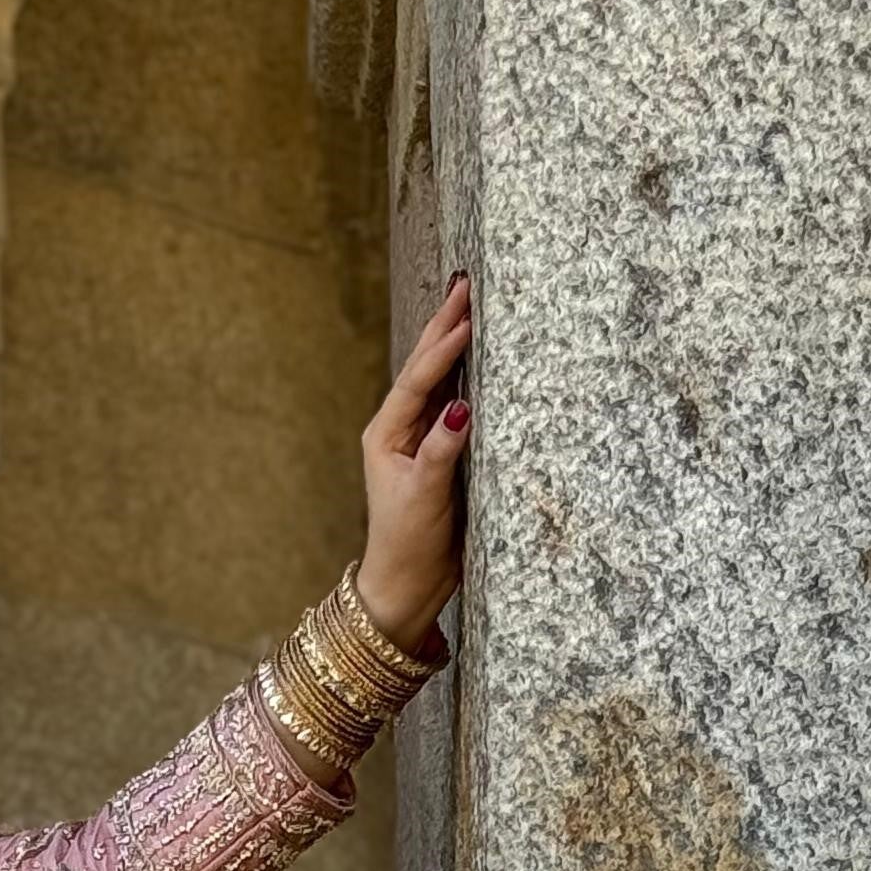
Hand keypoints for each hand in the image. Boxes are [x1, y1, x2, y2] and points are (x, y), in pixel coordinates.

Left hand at [354, 271, 471, 653]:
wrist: (409, 585)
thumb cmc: (409, 544)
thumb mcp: (425, 497)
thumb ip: (442, 450)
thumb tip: (460, 408)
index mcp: (387, 434)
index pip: (419, 378)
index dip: (444, 345)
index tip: (467, 313)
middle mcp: (402, 430)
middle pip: (426, 368)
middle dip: (446, 326)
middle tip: (466, 284)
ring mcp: (422, 439)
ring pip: (442, 380)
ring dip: (457, 343)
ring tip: (473, 304)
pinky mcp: (443, 453)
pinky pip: (457, 403)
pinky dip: (470, 375)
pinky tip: (484, 354)